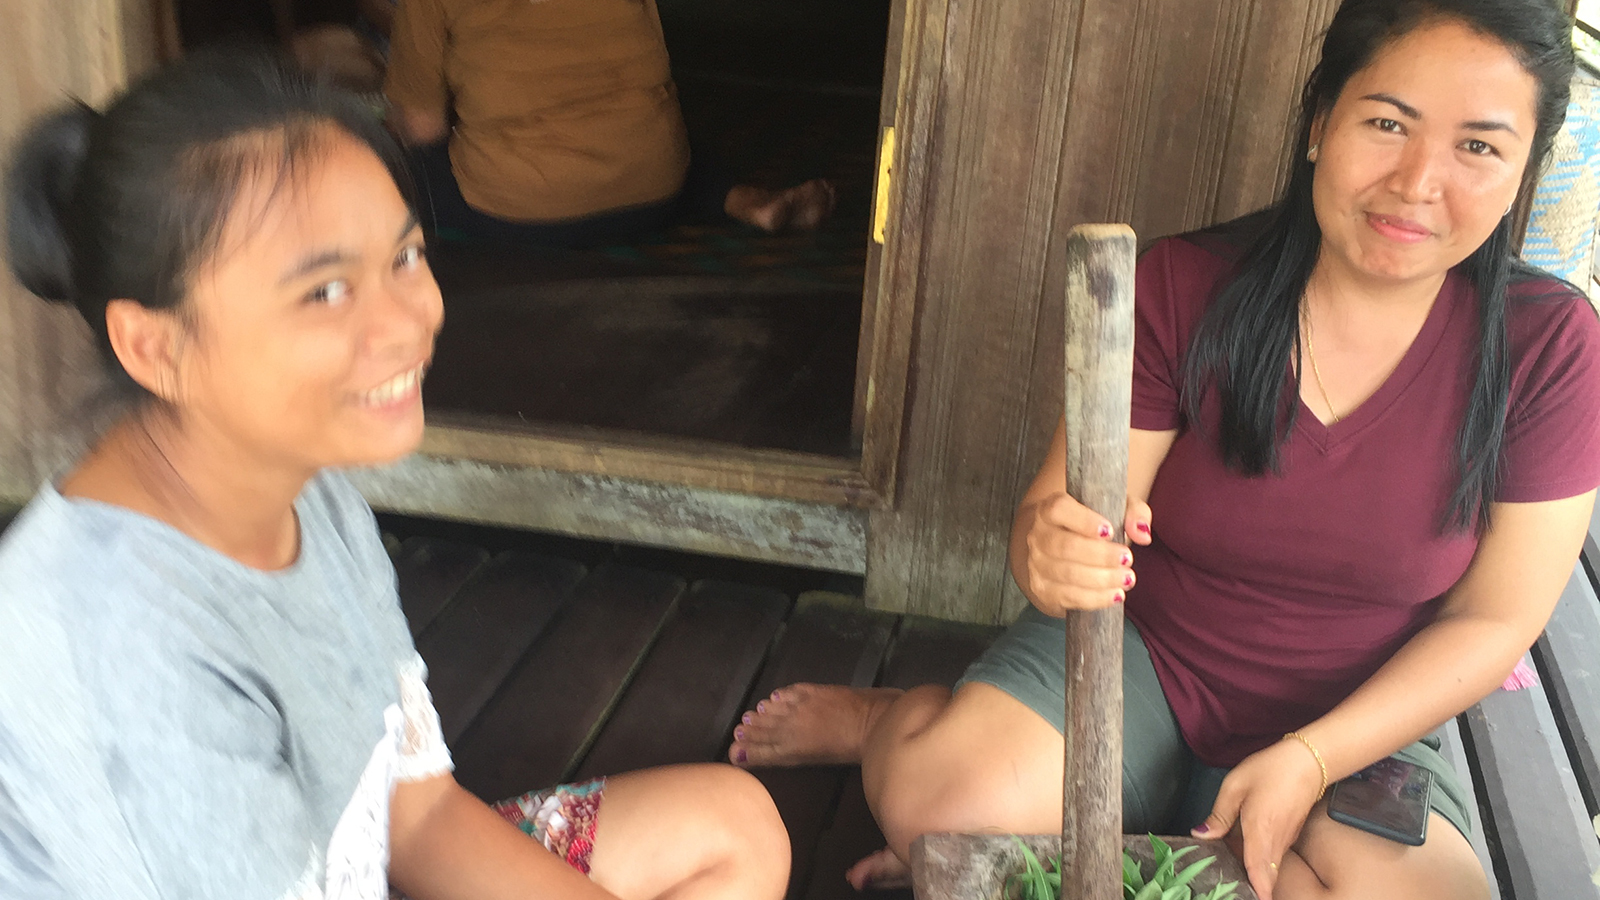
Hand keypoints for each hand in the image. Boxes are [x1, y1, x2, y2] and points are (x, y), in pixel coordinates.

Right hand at [1022, 493, 1151, 615]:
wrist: (1062, 552)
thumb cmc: (1093, 528)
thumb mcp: (1116, 511)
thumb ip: (1134, 513)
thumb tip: (1142, 533)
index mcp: (1050, 510)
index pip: (1059, 509)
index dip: (1083, 520)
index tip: (1110, 531)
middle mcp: (1038, 535)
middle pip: (1065, 546)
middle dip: (1101, 555)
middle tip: (1128, 559)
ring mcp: (1037, 565)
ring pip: (1067, 574)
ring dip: (1101, 579)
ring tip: (1126, 579)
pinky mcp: (1043, 590)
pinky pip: (1068, 597)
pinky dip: (1095, 598)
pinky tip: (1115, 595)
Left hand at [1190, 739, 1324, 899]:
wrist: (1307, 762)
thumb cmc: (1270, 770)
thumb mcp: (1235, 786)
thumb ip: (1219, 815)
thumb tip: (1201, 835)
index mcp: (1260, 829)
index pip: (1258, 869)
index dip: (1257, 889)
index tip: (1253, 899)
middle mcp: (1276, 840)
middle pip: (1266, 875)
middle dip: (1255, 888)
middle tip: (1237, 891)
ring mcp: (1286, 839)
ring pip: (1271, 867)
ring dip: (1259, 878)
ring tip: (1239, 882)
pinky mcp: (1290, 835)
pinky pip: (1275, 857)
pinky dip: (1264, 866)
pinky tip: (1249, 863)